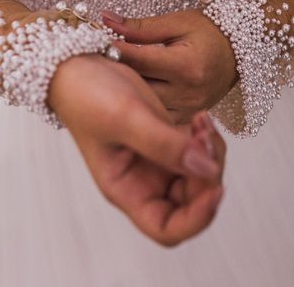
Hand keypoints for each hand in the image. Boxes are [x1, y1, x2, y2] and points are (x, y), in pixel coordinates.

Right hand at [50, 54, 225, 245]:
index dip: (197, 218)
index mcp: (126, 189)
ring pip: (200, 177)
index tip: (215, 188)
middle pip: (191, 204)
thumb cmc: (87, 95)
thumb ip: (165, 145)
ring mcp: (156, 161)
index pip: (166, 228)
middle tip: (206, 138)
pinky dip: (207, 140)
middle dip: (208, 177)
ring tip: (203, 122)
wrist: (78, 64)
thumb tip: (207, 170)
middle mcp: (143, 182)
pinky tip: (201, 119)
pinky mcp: (166, 139)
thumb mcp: (125, 117)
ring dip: (211, 154)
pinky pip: (198, 153)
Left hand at [100, 9, 237, 124]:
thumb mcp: (177, 23)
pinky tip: (127, 92)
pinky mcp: (187, 118)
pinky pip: (156, 116)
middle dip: (115, 73)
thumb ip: (140, 27)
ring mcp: (189, 109)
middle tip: (93, 61)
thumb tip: (105, 19)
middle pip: (138, 86)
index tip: (93, 43)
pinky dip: (141, 103)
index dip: (113, 51)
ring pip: (144, 105)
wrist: (240, 53)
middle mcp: (188, 92)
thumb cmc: (210, 33)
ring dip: (125, 91)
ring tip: (107, 78)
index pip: (139, 60)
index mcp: (187, 66)